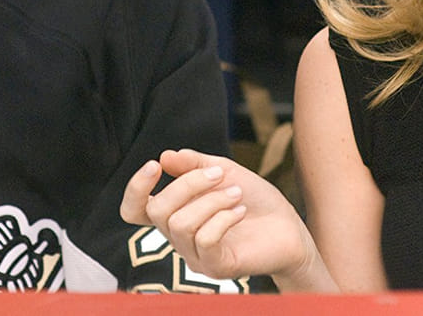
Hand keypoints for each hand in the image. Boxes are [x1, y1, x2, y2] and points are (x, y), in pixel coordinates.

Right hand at [120, 148, 320, 285]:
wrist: (288, 227)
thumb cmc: (253, 199)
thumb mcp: (224, 171)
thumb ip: (194, 164)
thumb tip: (165, 156)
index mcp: (174, 214)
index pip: (134, 210)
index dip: (135, 188)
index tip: (155, 165)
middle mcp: (178, 238)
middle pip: (159, 211)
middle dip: (188, 184)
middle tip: (220, 174)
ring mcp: (195, 256)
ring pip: (182, 224)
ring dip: (212, 200)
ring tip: (236, 193)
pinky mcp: (216, 267)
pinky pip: (204, 240)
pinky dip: (223, 217)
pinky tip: (241, 210)